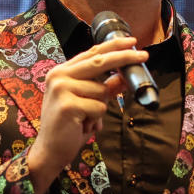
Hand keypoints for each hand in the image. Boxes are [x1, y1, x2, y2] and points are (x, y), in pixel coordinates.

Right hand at [25, 37, 146, 193]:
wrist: (49, 151)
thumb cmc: (68, 126)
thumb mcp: (87, 103)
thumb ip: (102, 88)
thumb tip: (122, 78)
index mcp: (61, 72)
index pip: (91, 53)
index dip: (113, 46)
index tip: (131, 41)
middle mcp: (59, 76)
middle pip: (99, 62)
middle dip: (124, 58)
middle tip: (144, 56)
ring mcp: (62, 89)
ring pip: (102, 91)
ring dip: (100, 108)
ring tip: (84, 119)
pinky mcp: (68, 104)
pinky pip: (99, 107)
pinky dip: (96, 119)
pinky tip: (82, 125)